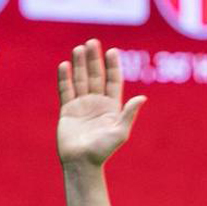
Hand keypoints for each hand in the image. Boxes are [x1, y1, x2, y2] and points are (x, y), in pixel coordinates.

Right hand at [57, 39, 145, 166]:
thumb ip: (129, 114)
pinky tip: (64, 65)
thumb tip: (142, 98)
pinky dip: (65, 78)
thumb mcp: (120, 132)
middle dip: (94, 59)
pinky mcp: (67, 110)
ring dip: (80, 64)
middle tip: (92, 42)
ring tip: (79, 48)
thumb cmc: (103, 150)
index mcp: (112, 107)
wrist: (81, 163)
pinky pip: (66, 90)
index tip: (113, 51)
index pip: (112, 81)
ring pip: (81, 79)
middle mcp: (97, 103)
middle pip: (96, 76)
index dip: (113, 66)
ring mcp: (81, 105)